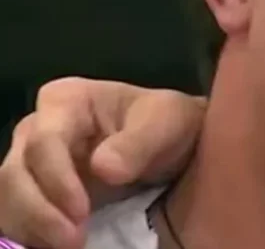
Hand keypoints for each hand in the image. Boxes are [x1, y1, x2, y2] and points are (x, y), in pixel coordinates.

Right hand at [0, 77, 206, 248]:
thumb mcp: (165, 123)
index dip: (56, 179)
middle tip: (73, 242)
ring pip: (9, 198)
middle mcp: (39, 128)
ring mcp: (34, 162)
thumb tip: (103, 169)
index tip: (81, 212)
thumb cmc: (167, 124)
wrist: (177, 144)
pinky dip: (32, 234)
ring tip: (70, 247)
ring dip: (32, 228)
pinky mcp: (39, 192)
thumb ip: (138, 143)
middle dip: (39, 212)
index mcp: (67, 101)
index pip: (43, 141)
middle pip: (15, 174)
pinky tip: (56, 247)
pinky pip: (17, 216)